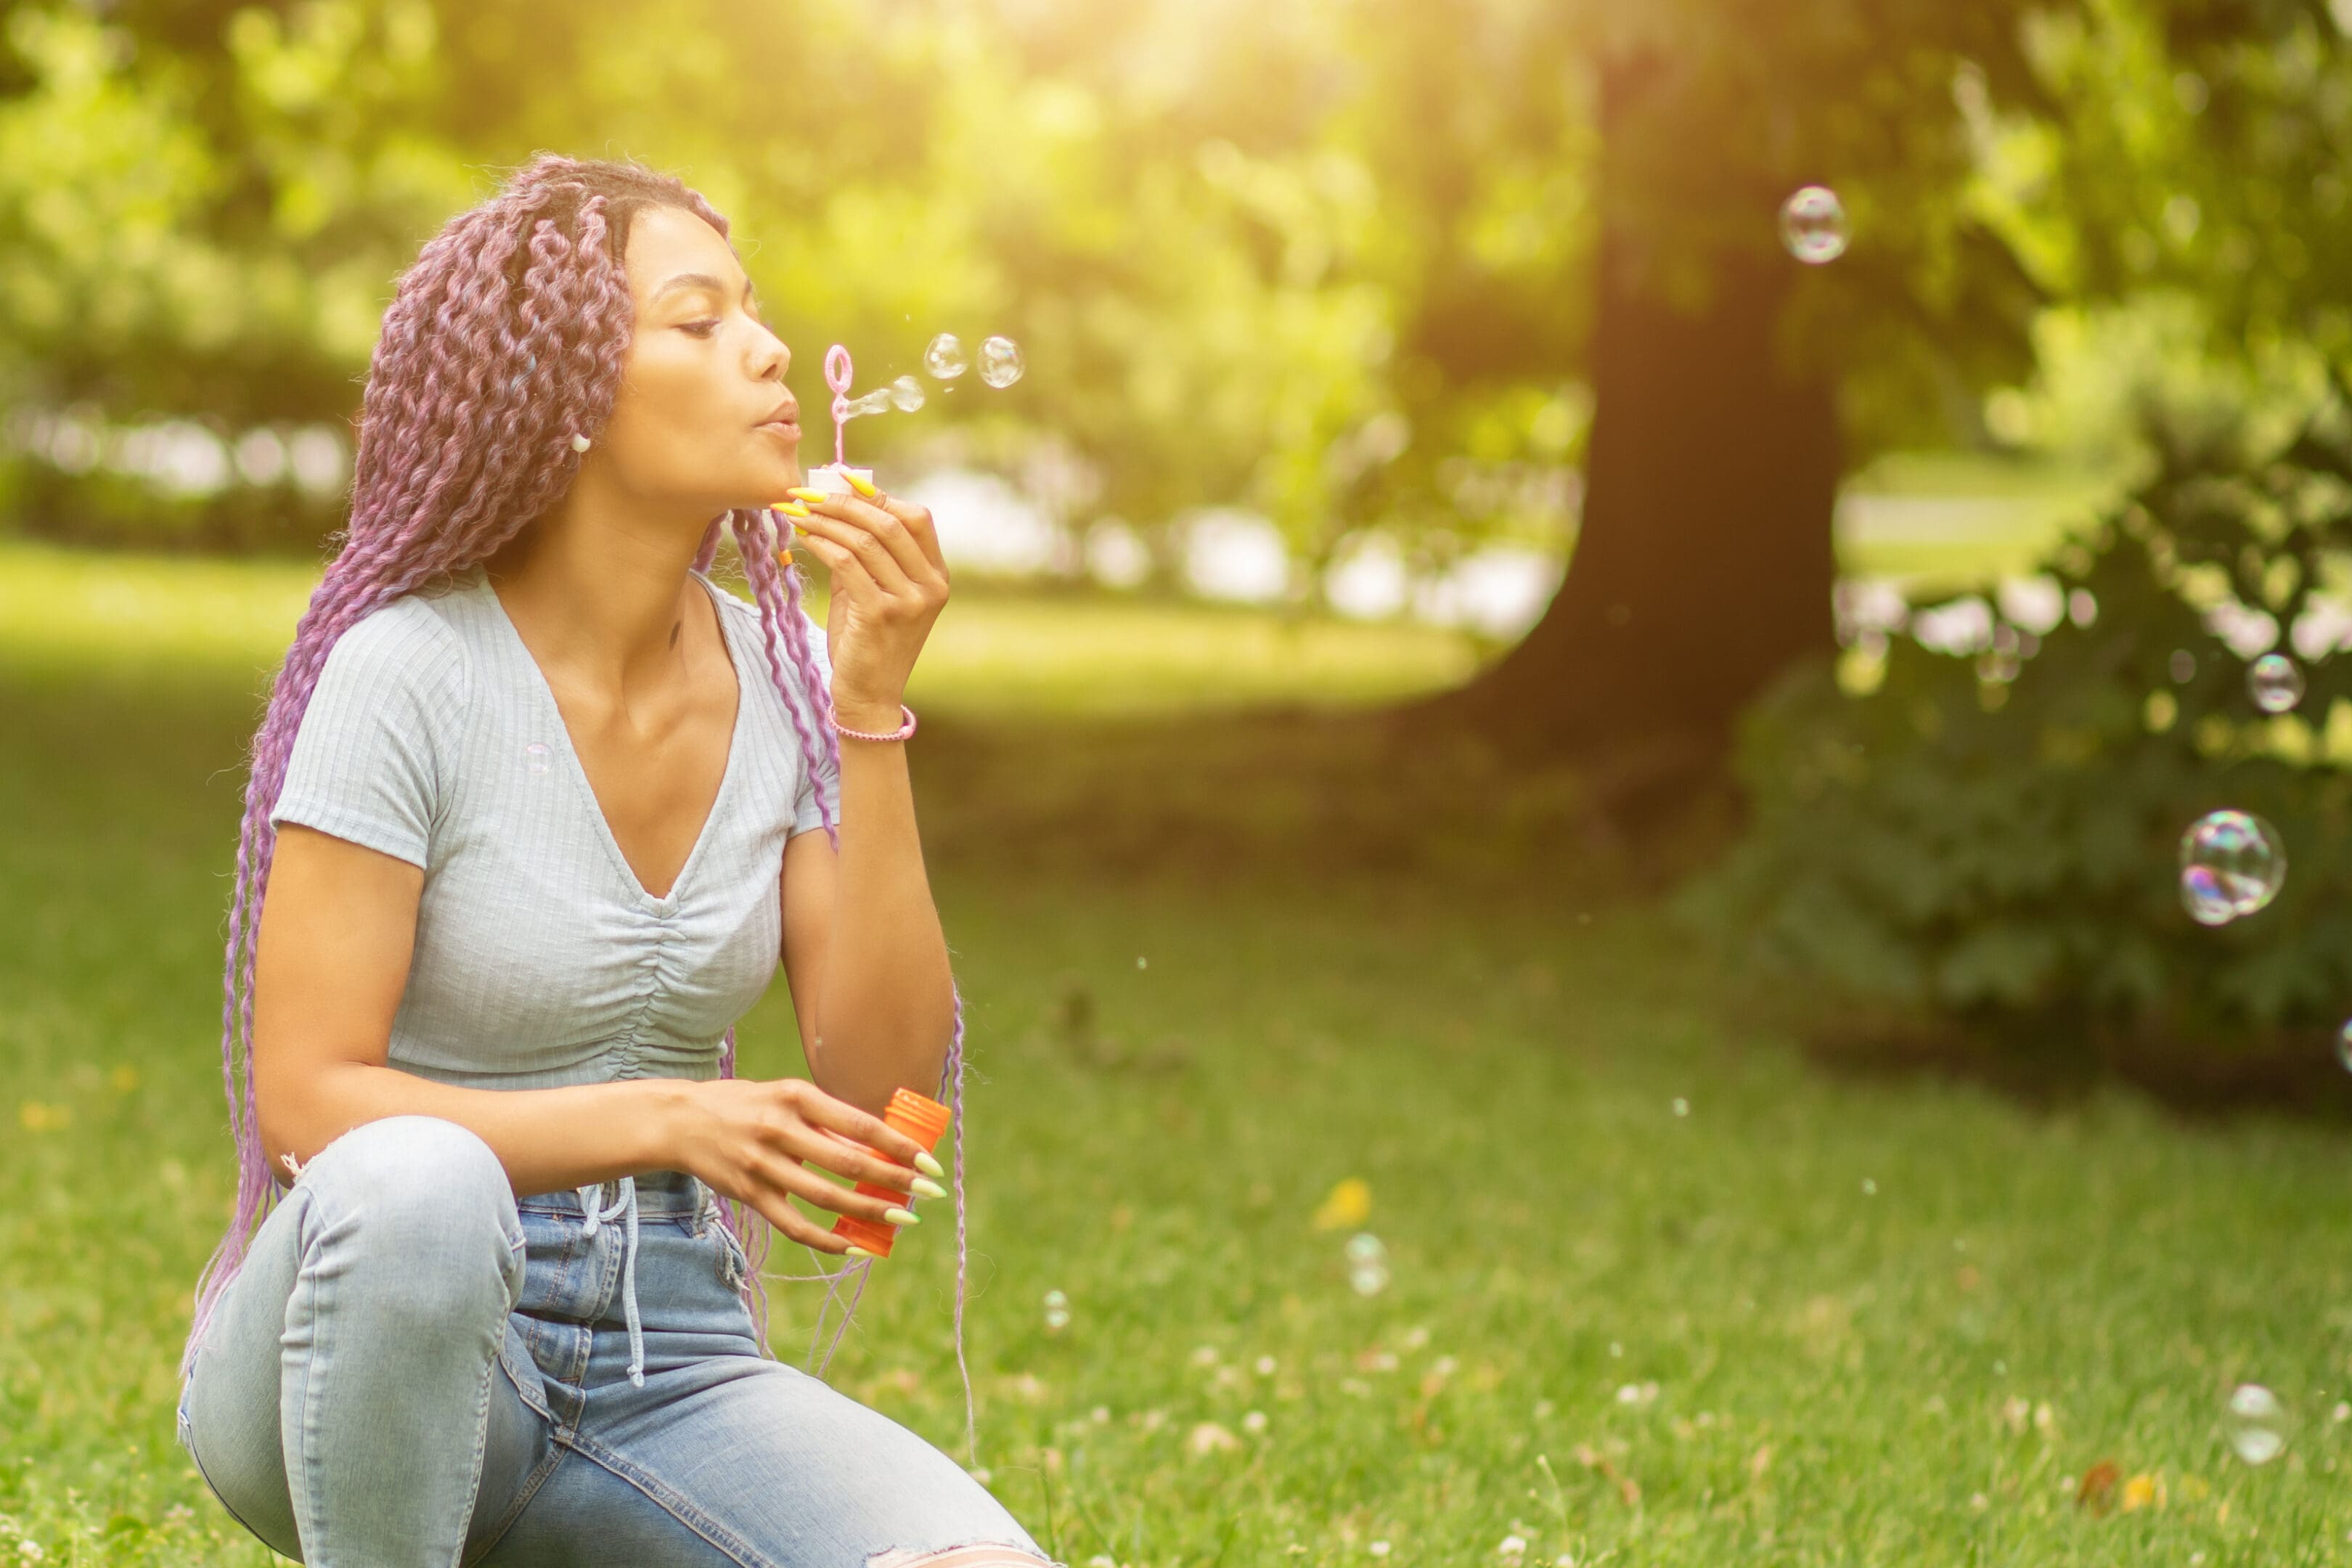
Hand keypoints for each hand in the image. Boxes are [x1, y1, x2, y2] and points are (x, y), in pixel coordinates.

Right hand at [678, 1076, 931, 1254]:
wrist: (681, 1120)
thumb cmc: (746, 1104)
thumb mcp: (786, 1095)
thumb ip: (826, 1120)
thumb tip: (879, 1147)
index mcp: (796, 1097)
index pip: (860, 1125)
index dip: (899, 1146)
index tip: (929, 1163)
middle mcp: (780, 1130)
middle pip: (848, 1163)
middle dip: (893, 1182)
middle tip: (927, 1194)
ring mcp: (763, 1165)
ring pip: (826, 1198)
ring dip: (868, 1212)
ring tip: (901, 1219)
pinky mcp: (750, 1194)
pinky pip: (794, 1226)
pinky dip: (827, 1241)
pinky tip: (854, 1247)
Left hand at [778, 481, 948, 727]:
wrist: (869, 696)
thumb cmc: (868, 642)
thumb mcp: (874, 591)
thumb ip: (867, 553)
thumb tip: (839, 503)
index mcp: (937, 576)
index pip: (916, 517)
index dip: (877, 495)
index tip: (840, 481)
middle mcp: (930, 586)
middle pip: (890, 522)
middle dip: (845, 502)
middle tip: (808, 493)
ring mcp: (910, 601)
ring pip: (866, 540)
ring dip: (826, 520)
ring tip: (798, 511)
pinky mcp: (881, 614)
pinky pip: (847, 564)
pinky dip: (821, 544)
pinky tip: (802, 537)